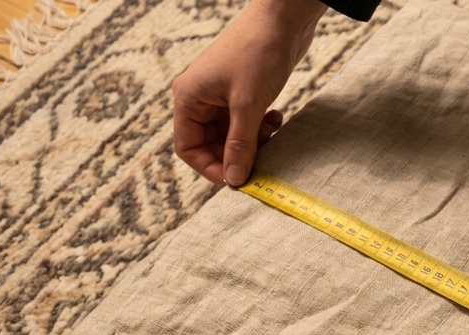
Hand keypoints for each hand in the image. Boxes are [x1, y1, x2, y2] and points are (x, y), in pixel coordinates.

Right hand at [172, 0, 327, 185]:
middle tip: (261, 156)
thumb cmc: (258, 54)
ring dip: (252, 140)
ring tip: (271, 129)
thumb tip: (234, 180)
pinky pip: (245, 123)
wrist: (282, 20)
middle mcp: (200, 98)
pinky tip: (276, 117)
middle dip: (236, 153)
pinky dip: (260, 127)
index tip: (236, 179)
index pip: (187, 147)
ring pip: (231, 135)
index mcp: (189, 98)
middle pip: (210, 144)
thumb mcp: (248, 106)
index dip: (209, 167)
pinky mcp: (241, 93)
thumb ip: (240, 145)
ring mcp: (220, 95)